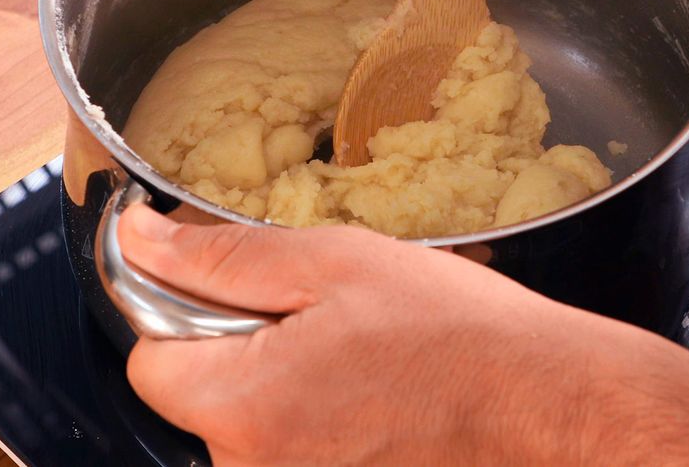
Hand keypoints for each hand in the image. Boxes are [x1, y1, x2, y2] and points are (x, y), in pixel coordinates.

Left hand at [120, 206, 688, 464]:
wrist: (549, 406)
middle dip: (241, 352)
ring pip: (248, 427)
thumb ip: (222, 260)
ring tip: (362, 358)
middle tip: (326, 321)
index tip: (243, 293)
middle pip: (199, 398)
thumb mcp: (335, 265)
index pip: (148, 360)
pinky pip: (292, 451)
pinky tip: (375, 396)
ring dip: (284, 386)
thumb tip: (139, 243)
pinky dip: (318, 423)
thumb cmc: (457, 333)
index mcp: (242, 407)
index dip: (187, 314)